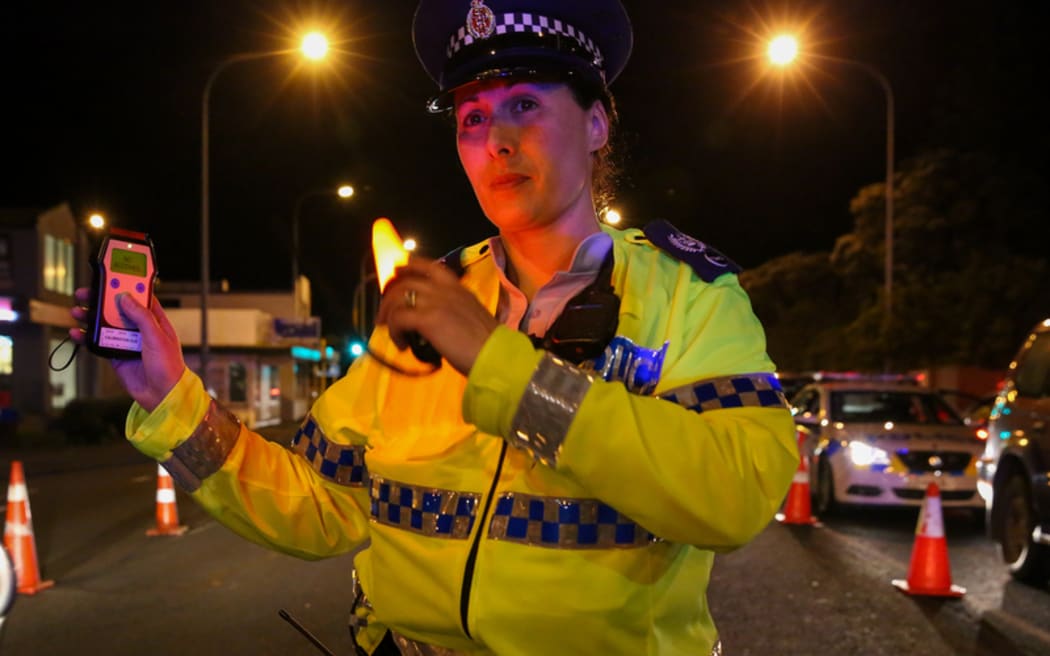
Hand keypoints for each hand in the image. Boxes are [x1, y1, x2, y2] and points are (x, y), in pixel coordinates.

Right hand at [70, 288, 186, 411]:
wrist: (163, 394)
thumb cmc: (168, 365)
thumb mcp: (156, 336)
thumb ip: (140, 316)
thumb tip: (124, 297)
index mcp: (155, 320)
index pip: (138, 298)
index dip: (124, 287)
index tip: (108, 277)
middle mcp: (139, 329)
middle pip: (117, 309)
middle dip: (100, 300)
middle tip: (83, 293)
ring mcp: (126, 342)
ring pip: (104, 325)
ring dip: (90, 317)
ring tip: (76, 311)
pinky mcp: (116, 355)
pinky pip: (98, 343)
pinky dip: (86, 337)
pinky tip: (76, 333)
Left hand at [376, 258, 498, 375]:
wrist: (496, 355)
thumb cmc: (488, 343)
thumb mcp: (471, 316)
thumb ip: (452, 312)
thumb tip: (435, 323)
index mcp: (458, 288)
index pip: (430, 266)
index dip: (410, 265)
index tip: (397, 270)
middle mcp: (445, 289)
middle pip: (406, 281)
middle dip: (389, 295)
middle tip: (384, 312)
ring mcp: (435, 302)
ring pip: (398, 298)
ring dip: (388, 314)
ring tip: (389, 330)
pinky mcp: (427, 319)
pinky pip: (398, 318)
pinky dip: (394, 331)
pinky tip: (401, 344)